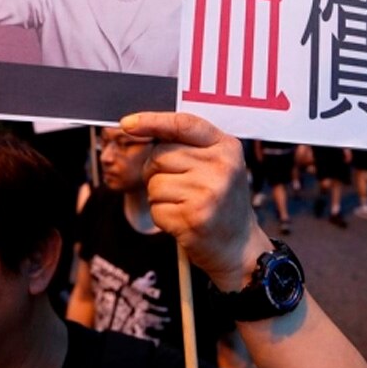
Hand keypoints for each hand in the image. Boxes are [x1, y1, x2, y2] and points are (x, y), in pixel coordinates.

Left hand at [121, 112, 271, 291]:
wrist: (240, 246)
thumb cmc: (221, 201)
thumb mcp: (218, 164)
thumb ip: (188, 144)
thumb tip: (137, 126)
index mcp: (227, 147)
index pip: (183, 124)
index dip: (152, 120)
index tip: (127, 123)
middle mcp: (220, 166)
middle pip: (160, 155)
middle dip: (156, 171)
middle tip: (178, 186)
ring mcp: (208, 192)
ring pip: (154, 183)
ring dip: (160, 197)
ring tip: (184, 205)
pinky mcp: (193, 217)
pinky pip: (155, 209)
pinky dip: (162, 217)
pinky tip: (183, 220)